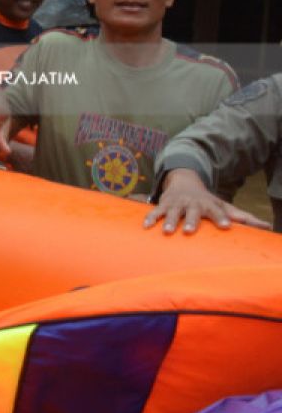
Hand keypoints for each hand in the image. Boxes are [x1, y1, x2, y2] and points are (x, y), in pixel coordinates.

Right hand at [144, 168, 270, 234]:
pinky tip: (146, 227)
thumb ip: (242, 217)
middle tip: (190, 231)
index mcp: (208, 204)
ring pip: (171, 212)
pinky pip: (154, 211)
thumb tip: (266, 227)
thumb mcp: (224, 206)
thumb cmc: (206, 201)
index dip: (221, 218)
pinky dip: (149, 218)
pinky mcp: (163, 204)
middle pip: (192, 212)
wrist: (184, 181)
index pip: (216, 211)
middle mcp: (192, 203)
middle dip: (190, 220)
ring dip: (168, 220)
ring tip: (166, 231)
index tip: (226, 226)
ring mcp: (176, 203)